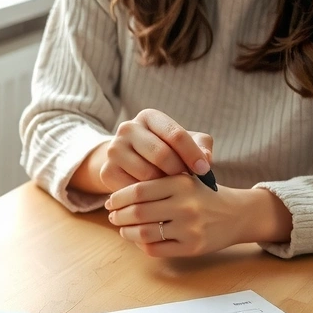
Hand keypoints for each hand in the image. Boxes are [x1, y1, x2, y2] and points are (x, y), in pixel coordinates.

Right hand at [74, 109, 213, 193]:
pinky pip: (133, 189)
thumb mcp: (184, 145)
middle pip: (161, 154)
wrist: (131, 165)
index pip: (175, 134)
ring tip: (170, 187)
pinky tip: (155, 195)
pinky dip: (147, 196)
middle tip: (187, 182)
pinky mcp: (106, 171)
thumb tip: (206, 158)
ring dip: (163, 185)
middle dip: (178, 171)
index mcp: (149, 117)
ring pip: (147, 174)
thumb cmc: (166, 152)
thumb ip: (200, 147)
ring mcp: (113, 149)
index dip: (193, 154)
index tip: (204, 171)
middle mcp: (127, 128)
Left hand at [105, 178, 292, 256]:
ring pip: (143, 234)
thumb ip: (156, 182)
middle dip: (118, 216)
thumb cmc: (204, 195)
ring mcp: (189, 229)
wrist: (239, 214)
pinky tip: (139, 240)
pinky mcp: (192, 248)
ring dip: (126, 232)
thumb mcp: (185, 179)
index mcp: (181, 183)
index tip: (111, 202)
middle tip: (113, 216)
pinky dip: (141, 246)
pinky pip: (155, 249)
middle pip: (137, 213)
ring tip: (123, 229)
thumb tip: (117, 197)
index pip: (138, 191)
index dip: (118, 198)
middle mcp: (185, 205)